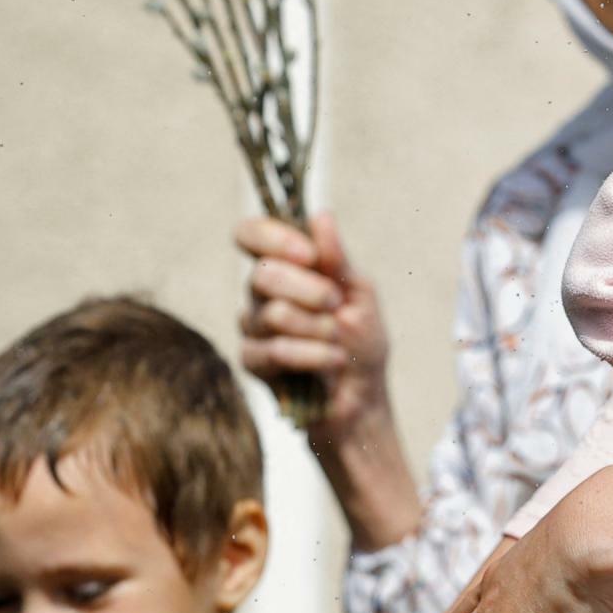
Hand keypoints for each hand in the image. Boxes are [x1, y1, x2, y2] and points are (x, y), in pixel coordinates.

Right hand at [235, 210, 390, 425]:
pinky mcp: (253, 362)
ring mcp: (253, 327)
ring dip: (318, 327)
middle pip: (261, 275)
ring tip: (339, 339)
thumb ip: (338, 259)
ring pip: (272, 314)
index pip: (250, 234)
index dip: (272, 238)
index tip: (309, 255)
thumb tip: (321, 215)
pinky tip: (332, 360)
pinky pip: (275, 351)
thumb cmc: (362, 340)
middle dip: (309, 290)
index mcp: (286, 265)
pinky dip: (313, 355)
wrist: (362, 397)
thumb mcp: (360, 293)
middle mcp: (262, 292)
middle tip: (336, 304)